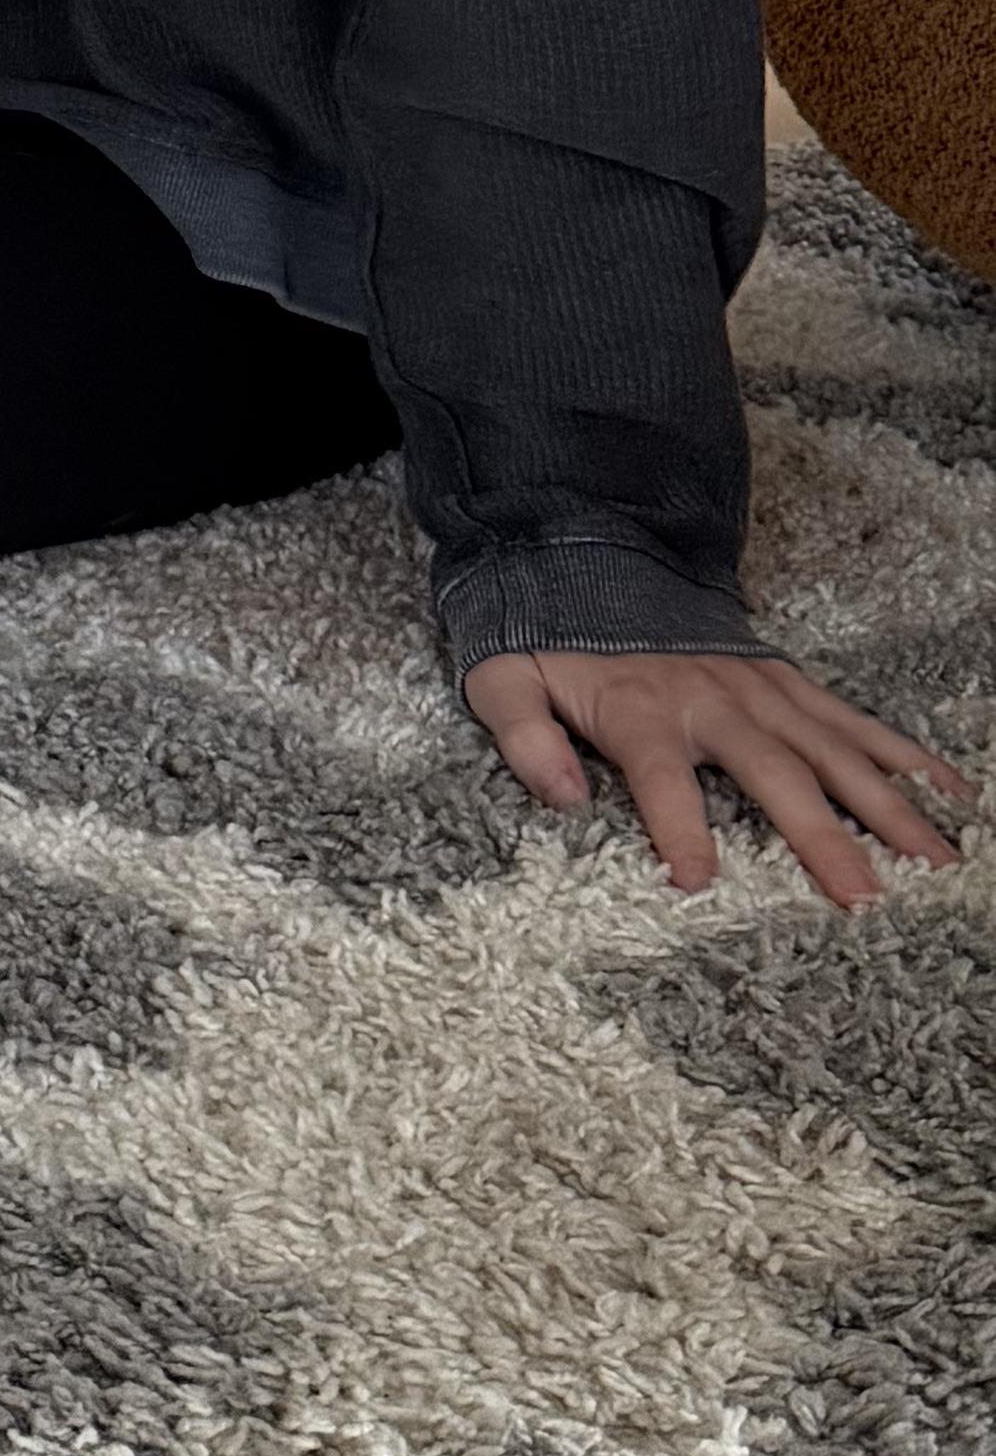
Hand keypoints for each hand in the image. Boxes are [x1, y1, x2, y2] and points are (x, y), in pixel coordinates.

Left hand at [464, 645, 969, 909]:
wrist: (590, 555)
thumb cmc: (548, 638)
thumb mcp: (504, 680)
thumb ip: (522, 736)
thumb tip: (560, 796)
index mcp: (639, 709)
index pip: (661, 776)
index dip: (678, 825)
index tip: (698, 880)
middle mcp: (712, 702)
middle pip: (774, 773)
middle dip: (822, 836)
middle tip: (866, 899)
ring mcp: (760, 690)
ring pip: (834, 753)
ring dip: (888, 807)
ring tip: (937, 862)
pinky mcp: (788, 682)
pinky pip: (854, 722)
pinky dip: (906, 756)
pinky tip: (951, 794)